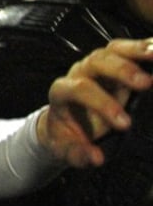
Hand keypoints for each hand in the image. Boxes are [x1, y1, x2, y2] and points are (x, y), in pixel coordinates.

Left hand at [38, 38, 152, 167]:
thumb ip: (78, 153)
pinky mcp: (115, 65)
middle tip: (146, 83)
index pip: (79, 89)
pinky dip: (145, 47)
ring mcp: (98, 66)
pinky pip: (129, 51)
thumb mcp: (65, 149)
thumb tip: (96, 158)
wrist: (64, 124)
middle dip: (121, 71)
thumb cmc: (66, 134)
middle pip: (96, 61)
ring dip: (136, 50)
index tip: (125, 123)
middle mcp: (80, 73)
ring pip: (113, 50)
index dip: (102, 103)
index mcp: (62, 92)